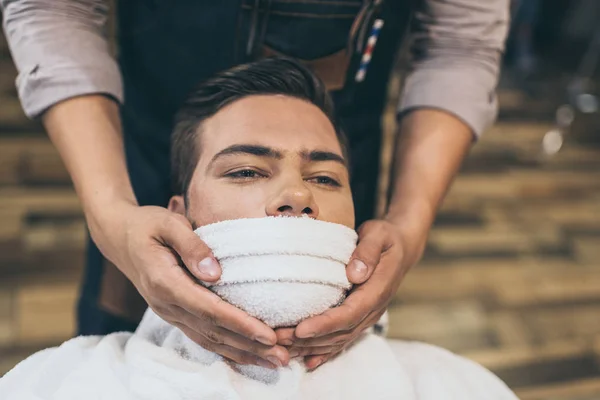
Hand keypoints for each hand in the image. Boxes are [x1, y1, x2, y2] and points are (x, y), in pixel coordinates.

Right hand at [91, 203, 289, 368]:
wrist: (120, 237)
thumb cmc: (147, 225)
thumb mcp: (168, 224)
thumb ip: (192, 245)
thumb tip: (216, 273)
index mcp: (165, 282)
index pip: (208, 309)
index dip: (240, 324)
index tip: (268, 334)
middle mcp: (167, 304)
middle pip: (212, 332)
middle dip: (250, 346)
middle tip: (283, 357)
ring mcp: (169, 312)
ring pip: (209, 340)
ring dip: (242, 353)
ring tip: (274, 362)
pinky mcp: (174, 313)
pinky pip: (202, 337)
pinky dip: (227, 349)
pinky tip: (248, 355)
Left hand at [276, 219, 414, 369]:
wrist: (400, 248)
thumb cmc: (385, 238)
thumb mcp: (379, 235)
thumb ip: (368, 252)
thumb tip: (355, 274)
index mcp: (378, 290)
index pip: (350, 313)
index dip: (325, 324)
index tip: (300, 329)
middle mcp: (373, 309)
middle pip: (340, 332)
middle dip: (310, 340)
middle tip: (279, 340)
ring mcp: (367, 316)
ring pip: (339, 339)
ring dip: (311, 347)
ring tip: (283, 348)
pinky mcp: (360, 317)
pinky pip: (342, 339)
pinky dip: (324, 352)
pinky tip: (307, 361)